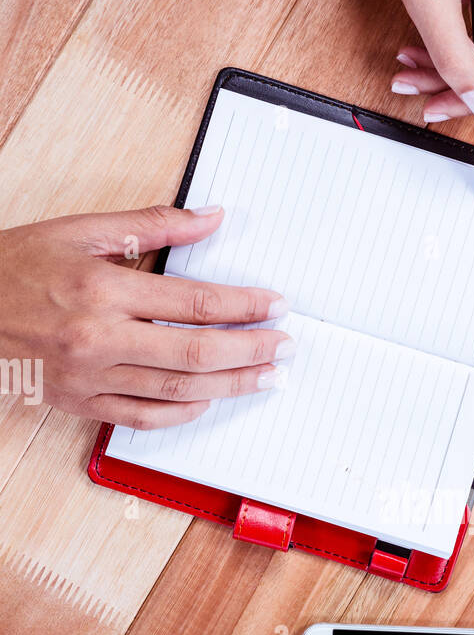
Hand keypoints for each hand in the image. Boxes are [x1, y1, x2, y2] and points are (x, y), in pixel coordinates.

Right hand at [0, 205, 294, 428]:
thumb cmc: (15, 266)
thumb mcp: (80, 230)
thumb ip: (152, 226)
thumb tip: (212, 217)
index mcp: (103, 289)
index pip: (196, 303)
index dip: (245, 307)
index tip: (276, 305)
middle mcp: (100, 338)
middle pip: (196, 353)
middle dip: (251, 351)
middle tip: (285, 347)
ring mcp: (90, 377)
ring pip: (177, 391)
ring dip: (230, 386)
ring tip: (265, 378)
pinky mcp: (80, 403)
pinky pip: (143, 418)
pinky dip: (182, 412)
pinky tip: (209, 400)